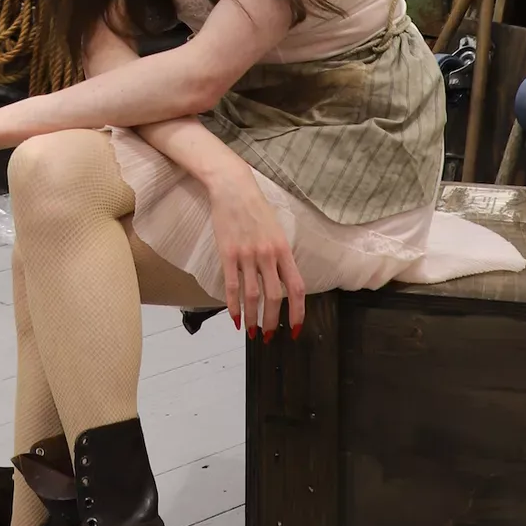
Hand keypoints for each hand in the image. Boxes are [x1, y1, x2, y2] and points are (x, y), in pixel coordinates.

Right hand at [205, 165, 305, 338]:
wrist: (233, 188)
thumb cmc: (256, 208)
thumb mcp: (277, 231)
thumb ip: (281, 256)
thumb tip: (283, 282)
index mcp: (284, 250)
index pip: (296, 288)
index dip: (298, 312)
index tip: (295, 329)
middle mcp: (268, 255)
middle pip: (274, 297)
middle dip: (272, 322)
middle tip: (269, 337)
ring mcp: (247, 255)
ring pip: (253, 295)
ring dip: (253, 318)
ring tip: (252, 332)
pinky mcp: (227, 254)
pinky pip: (232, 285)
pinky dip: (234, 305)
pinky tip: (236, 318)